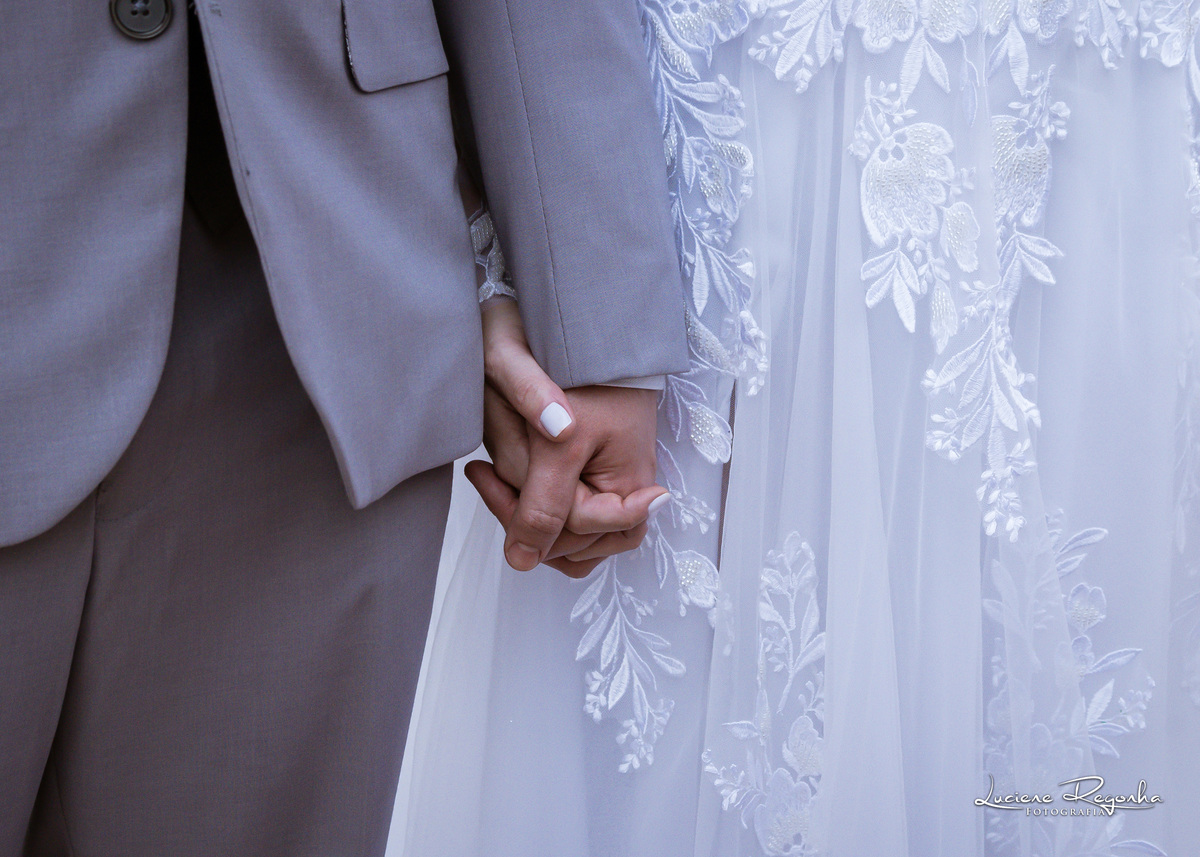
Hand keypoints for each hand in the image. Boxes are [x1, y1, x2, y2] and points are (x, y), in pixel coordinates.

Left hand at [467, 300, 667, 577]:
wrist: (585, 317)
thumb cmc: (582, 368)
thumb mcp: (558, 440)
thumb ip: (543, 504)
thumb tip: (523, 561)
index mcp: (632, 486)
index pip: (579, 533)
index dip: (530, 519)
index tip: (484, 476)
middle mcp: (624, 491)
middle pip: (568, 539)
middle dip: (522, 508)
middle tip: (483, 471)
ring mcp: (606, 482)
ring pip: (558, 530)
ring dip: (518, 504)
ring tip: (487, 469)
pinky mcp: (586, 472)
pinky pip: (553, 509)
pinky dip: (521, 495)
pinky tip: (494, 468)